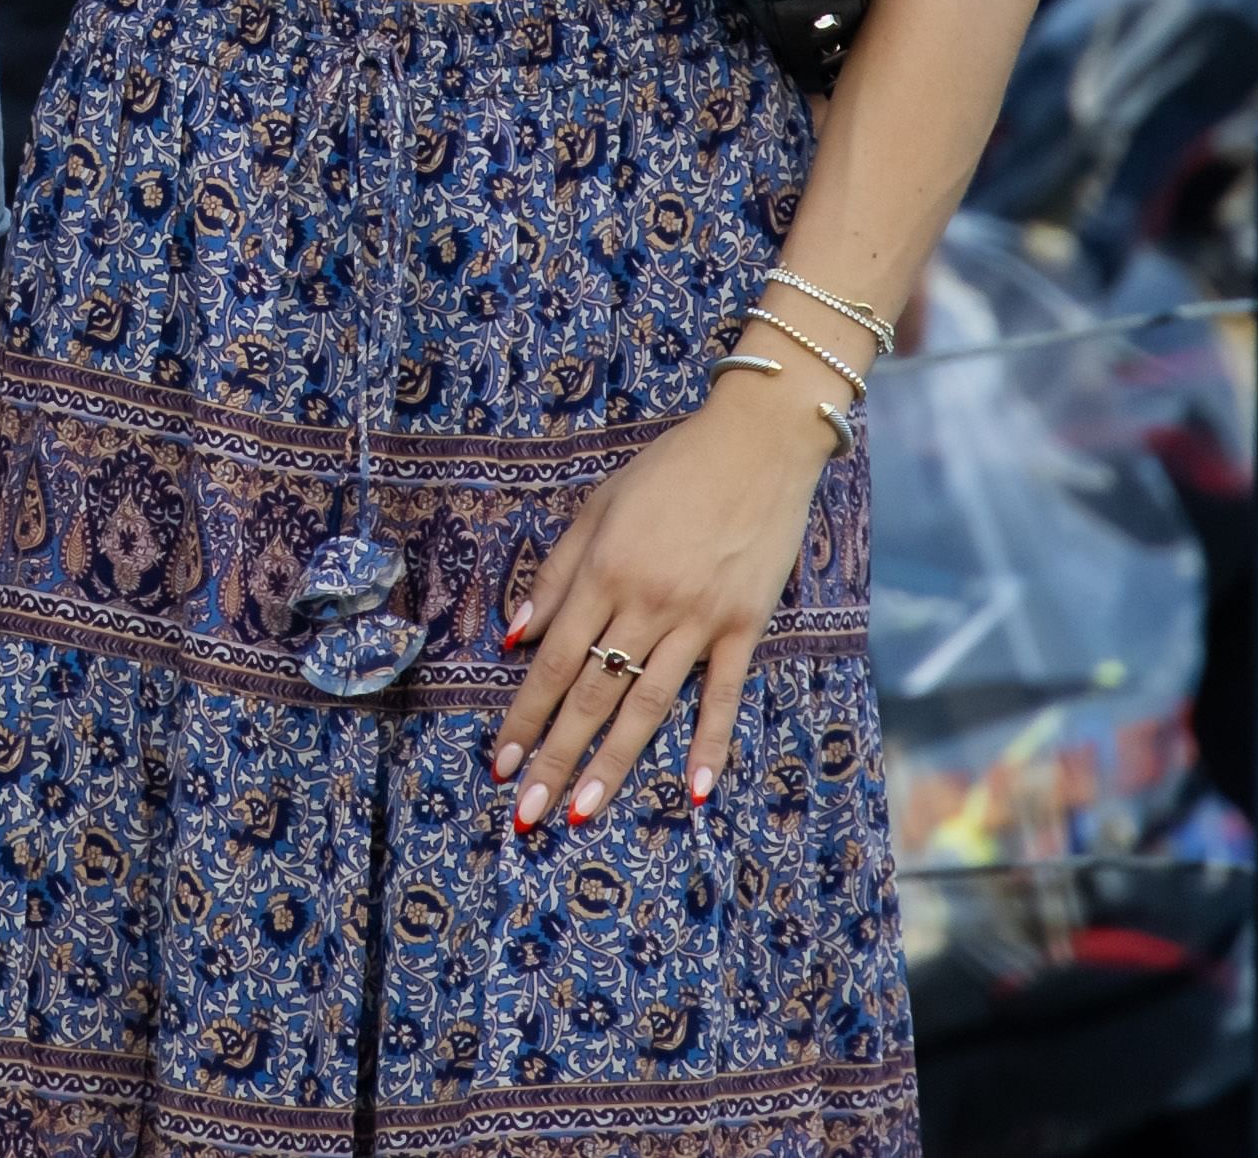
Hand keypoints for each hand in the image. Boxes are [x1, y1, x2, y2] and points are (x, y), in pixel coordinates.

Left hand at [487, 373, 830, 829]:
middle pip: (592, 694)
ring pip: (647, 705)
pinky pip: (722, 695)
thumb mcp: (598, 505)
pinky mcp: (744, 627)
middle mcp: (645, 604)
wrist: (756, 444)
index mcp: (603, 572)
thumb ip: (557, 572)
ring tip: (584, 811)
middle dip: (556, 757)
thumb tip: (517, 634)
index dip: (524, 715)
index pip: (552, 661)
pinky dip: (709, 744)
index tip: (501, 760)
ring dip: (613, 762)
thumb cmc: (669, 470)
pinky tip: (693, 790)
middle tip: (528, 812)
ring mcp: (698, 619)